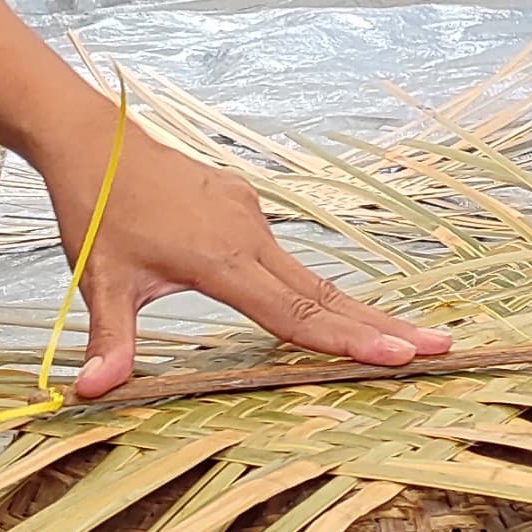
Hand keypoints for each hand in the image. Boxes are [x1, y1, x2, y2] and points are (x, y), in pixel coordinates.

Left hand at [51, 128, 443, 398]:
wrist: (93, 138)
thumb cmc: (96, 209)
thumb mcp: (99, 280)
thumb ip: (109, 341)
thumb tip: (89, 393)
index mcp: (220, 257)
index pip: (294, 313)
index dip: (346, 341)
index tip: (398, 358)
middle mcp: (247, 234)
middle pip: (324, 293)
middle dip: (383, 326)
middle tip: (442, 349)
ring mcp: (249, 216)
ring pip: (311, 275)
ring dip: (357, 310)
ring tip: (405, 338)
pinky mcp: (242, 205)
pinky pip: (287, 256)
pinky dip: (317, 287)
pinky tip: (335, 308)